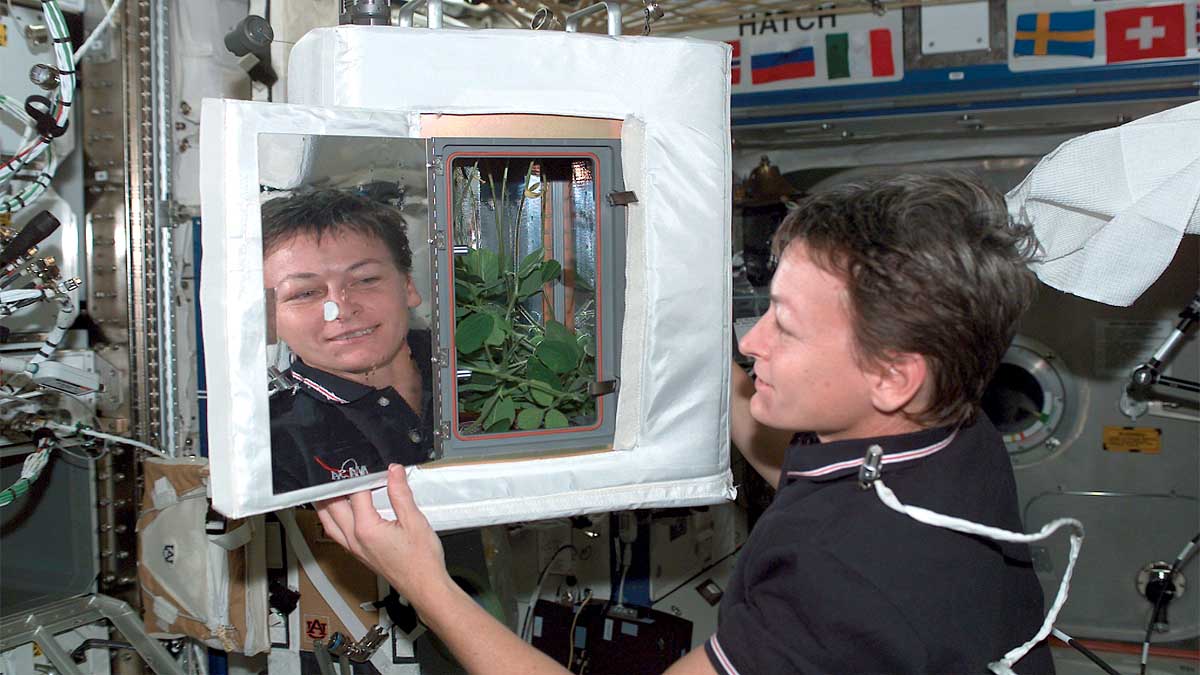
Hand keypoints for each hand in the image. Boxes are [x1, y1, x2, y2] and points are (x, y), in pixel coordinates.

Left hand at [316, 464, 449, 605]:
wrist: (424, 586)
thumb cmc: (421, 560)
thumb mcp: (414, 521)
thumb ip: (400, 493)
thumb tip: (394, 472)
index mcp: (366, 529)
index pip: (356, 493)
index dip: (362, 476)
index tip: (368, 467)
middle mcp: (354, 539)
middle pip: (332, 507)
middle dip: (334, 487)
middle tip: (339, 472)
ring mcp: (354, 548)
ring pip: (328, 522)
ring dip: (326, 504)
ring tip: (330, 488)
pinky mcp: (357, 554)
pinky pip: (335, 533)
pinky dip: (332, 519)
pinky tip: (339, 513)